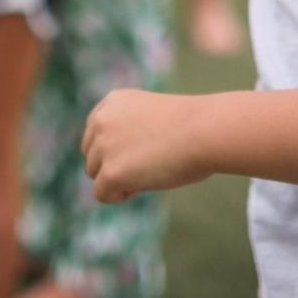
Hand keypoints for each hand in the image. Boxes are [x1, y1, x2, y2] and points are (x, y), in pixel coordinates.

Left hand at [83, 89, 212, 202]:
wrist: (205, 130)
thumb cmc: (193, 126)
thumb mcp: (152, 117)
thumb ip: (130, 131)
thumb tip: (122, 161)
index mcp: (113, 101)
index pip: (95, 134)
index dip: (115, 149)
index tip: (139, 152)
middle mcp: (102, 120)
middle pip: (92, 156)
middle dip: (115, 165)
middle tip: (148, 165)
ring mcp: (104, 146)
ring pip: (95, 175)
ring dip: (119, 180)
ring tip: (150, 172)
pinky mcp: (111, 172)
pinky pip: (102, 194)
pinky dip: (120, 195)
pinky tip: (145, 184)